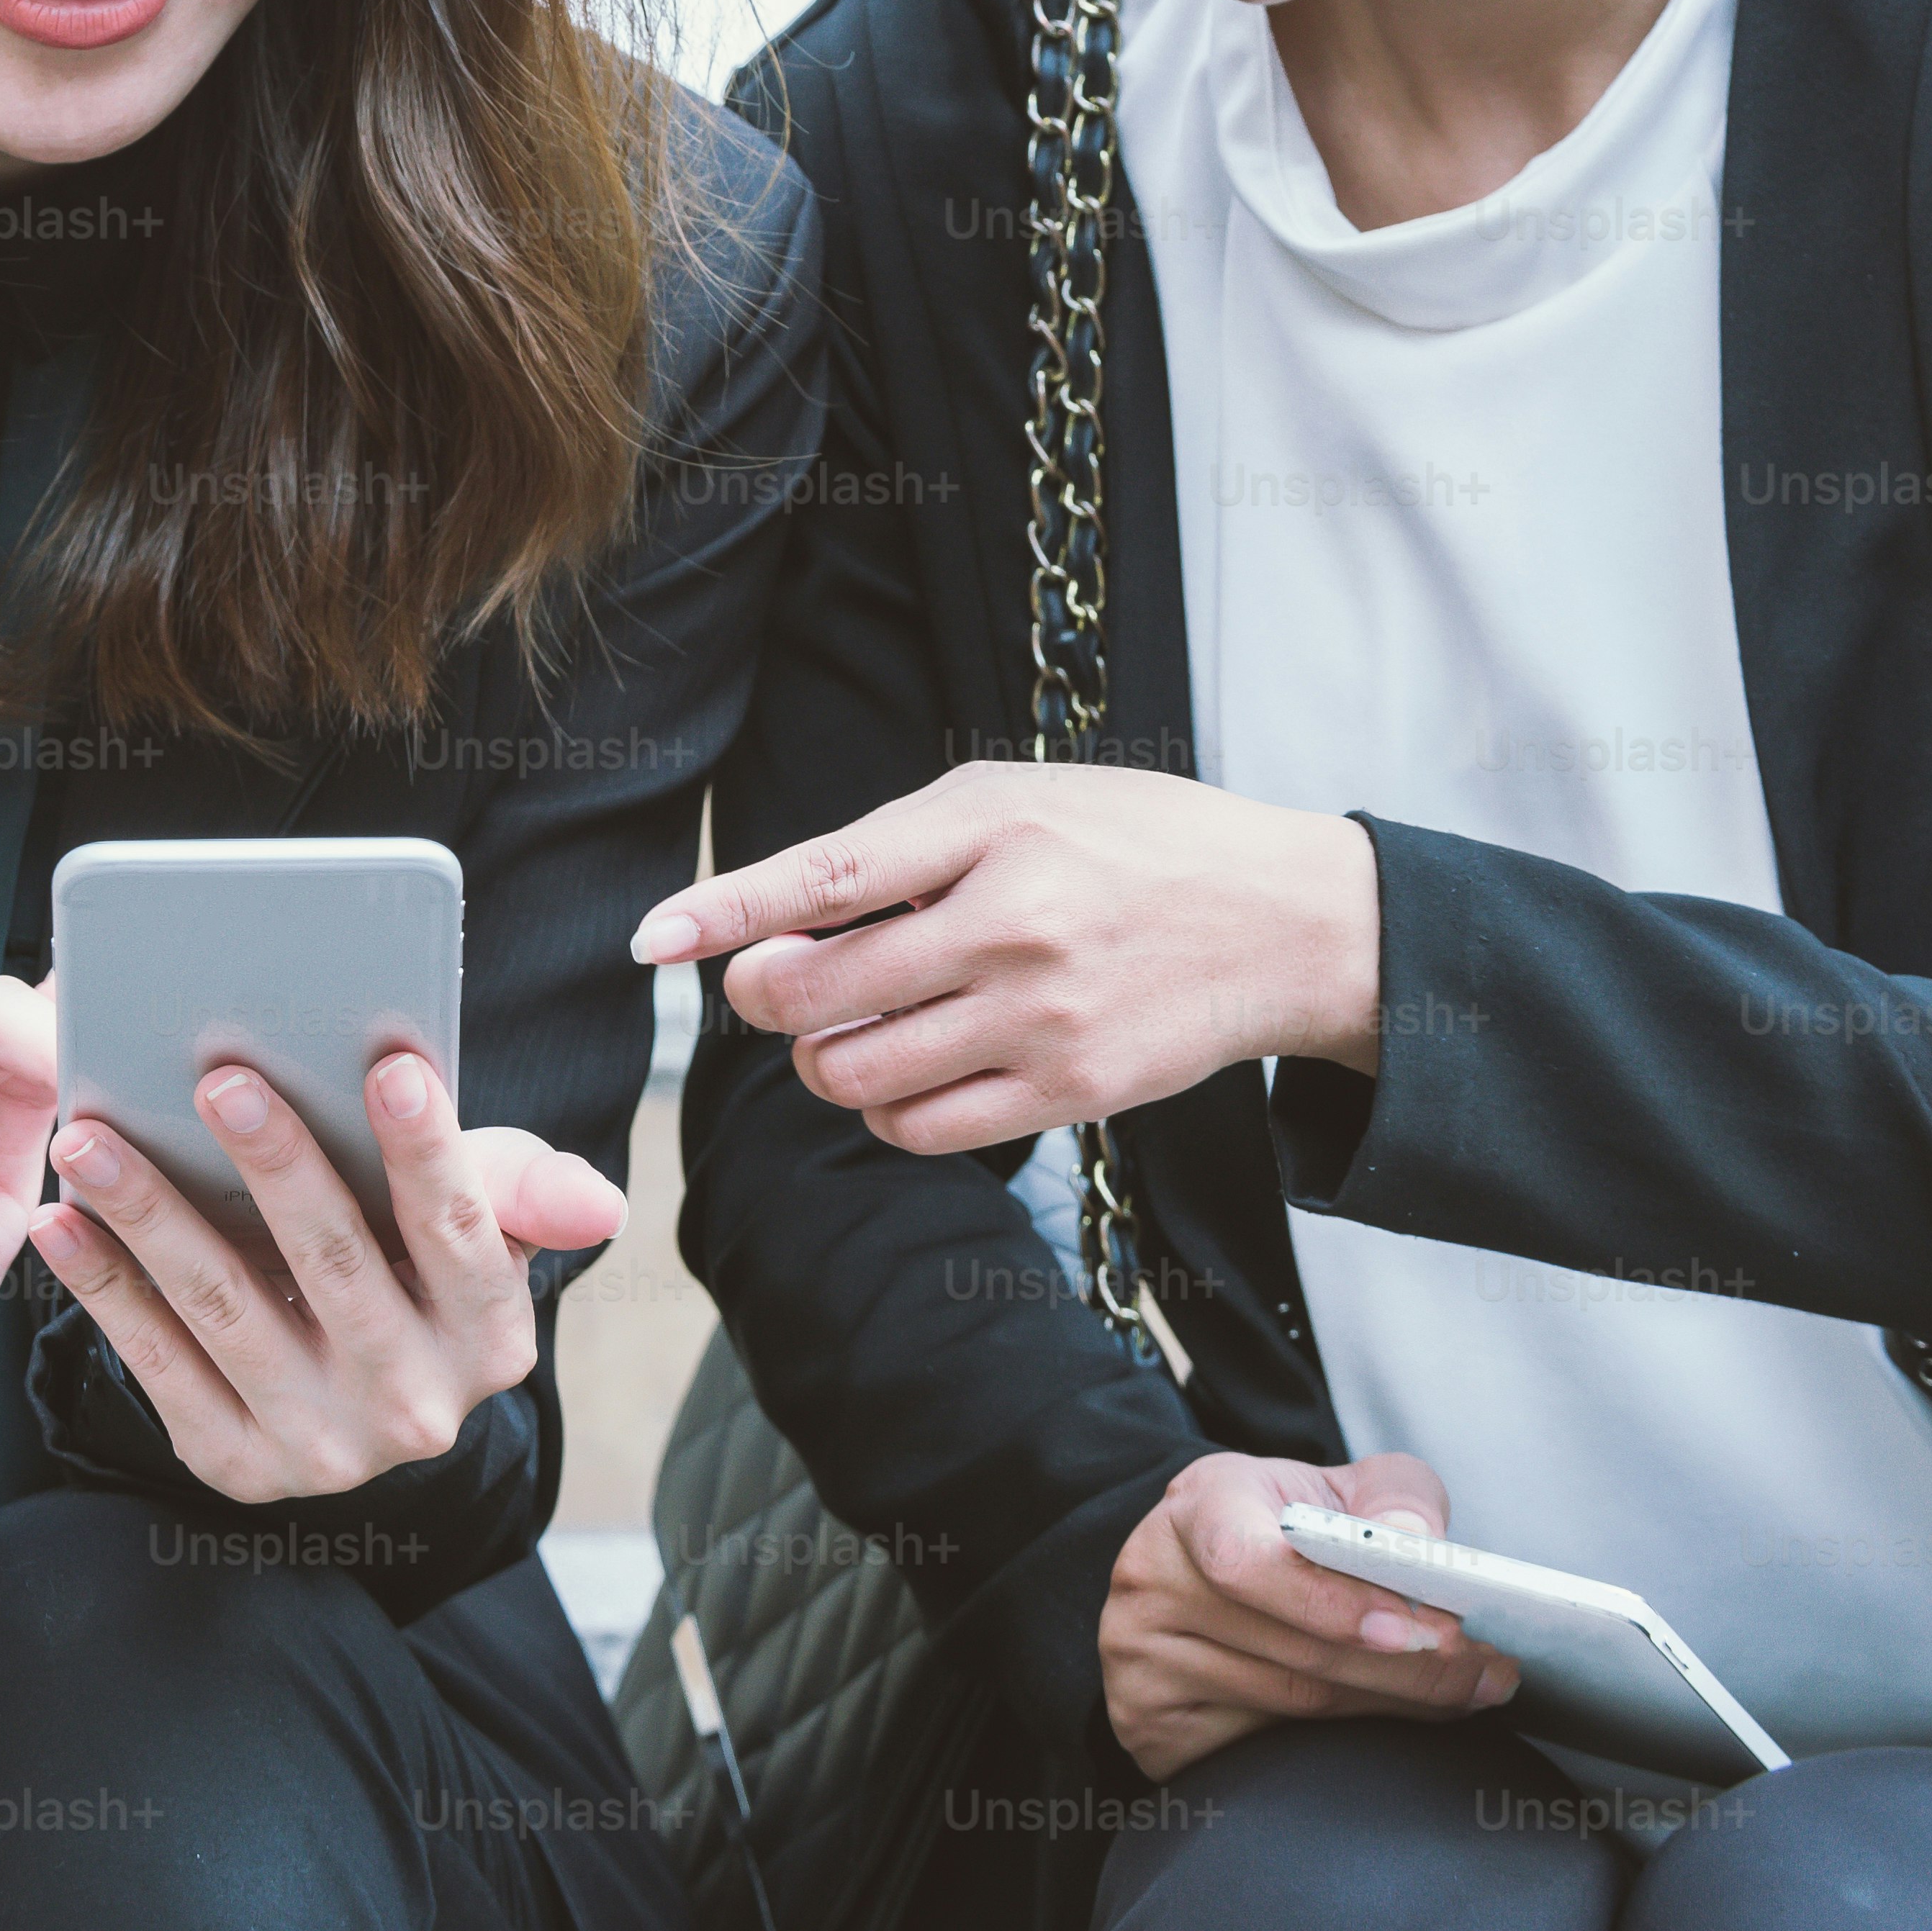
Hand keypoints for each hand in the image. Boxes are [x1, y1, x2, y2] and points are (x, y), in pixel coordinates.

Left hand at [27, 1050, 625, 1507]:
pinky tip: (61, 1220)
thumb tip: (600, 1204)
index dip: (428, 1148)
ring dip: (153, 1214)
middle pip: (337, 1266)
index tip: (389, 1062)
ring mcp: (321, 1449)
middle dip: (278, 1165)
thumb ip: (521, 1189)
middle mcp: (415, 1409)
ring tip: (94, 1135)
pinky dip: (105, 1286)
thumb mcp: (479, 1223)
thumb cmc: (412, 1263)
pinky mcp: (235, 1466)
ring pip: (227, 1307)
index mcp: (490, 1338)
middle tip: (220, 1077)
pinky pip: (156, 1363)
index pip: (462, 1232)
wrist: (353, 1393)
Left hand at [626, 761, 1382, 1155]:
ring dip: (824, 1059)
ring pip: (854, 1073)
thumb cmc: (1126, 845)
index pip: (823, 877)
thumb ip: (891, 855)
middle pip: (817, 994)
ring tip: (856, 1024)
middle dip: (766, 999)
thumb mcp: (1011, 801)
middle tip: (776, 984)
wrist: (1279, 921)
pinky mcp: (1071, 1091)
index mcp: (989, 829)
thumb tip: (772, 928)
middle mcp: (1011, 924)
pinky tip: (909, 1068)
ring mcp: (1042, 1017)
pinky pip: (919, 1129)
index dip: (724, 913)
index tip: (653, 938)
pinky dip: (885, 1108)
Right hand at [1101, 1450, 1520, 1779]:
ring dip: (1395, 1704)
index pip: (1246, 1559)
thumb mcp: (1338, 1486)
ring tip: (1469, 1693)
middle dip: (1410, 1668)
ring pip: (1292, 1705)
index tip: (1420, 1628)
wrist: (1207, 1566)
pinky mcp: (1149, 1724)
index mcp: (1197, 1506)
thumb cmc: (1285, 1525)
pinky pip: (1264, 1750)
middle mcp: (1153, 1579)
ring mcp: (1141, 1658)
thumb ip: (1393, 1496)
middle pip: (1294, 1650)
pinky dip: (1346, 1740)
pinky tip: (1397, 1718)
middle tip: (1490, 1672)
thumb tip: (1421, 1542)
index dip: (1333, 1603)